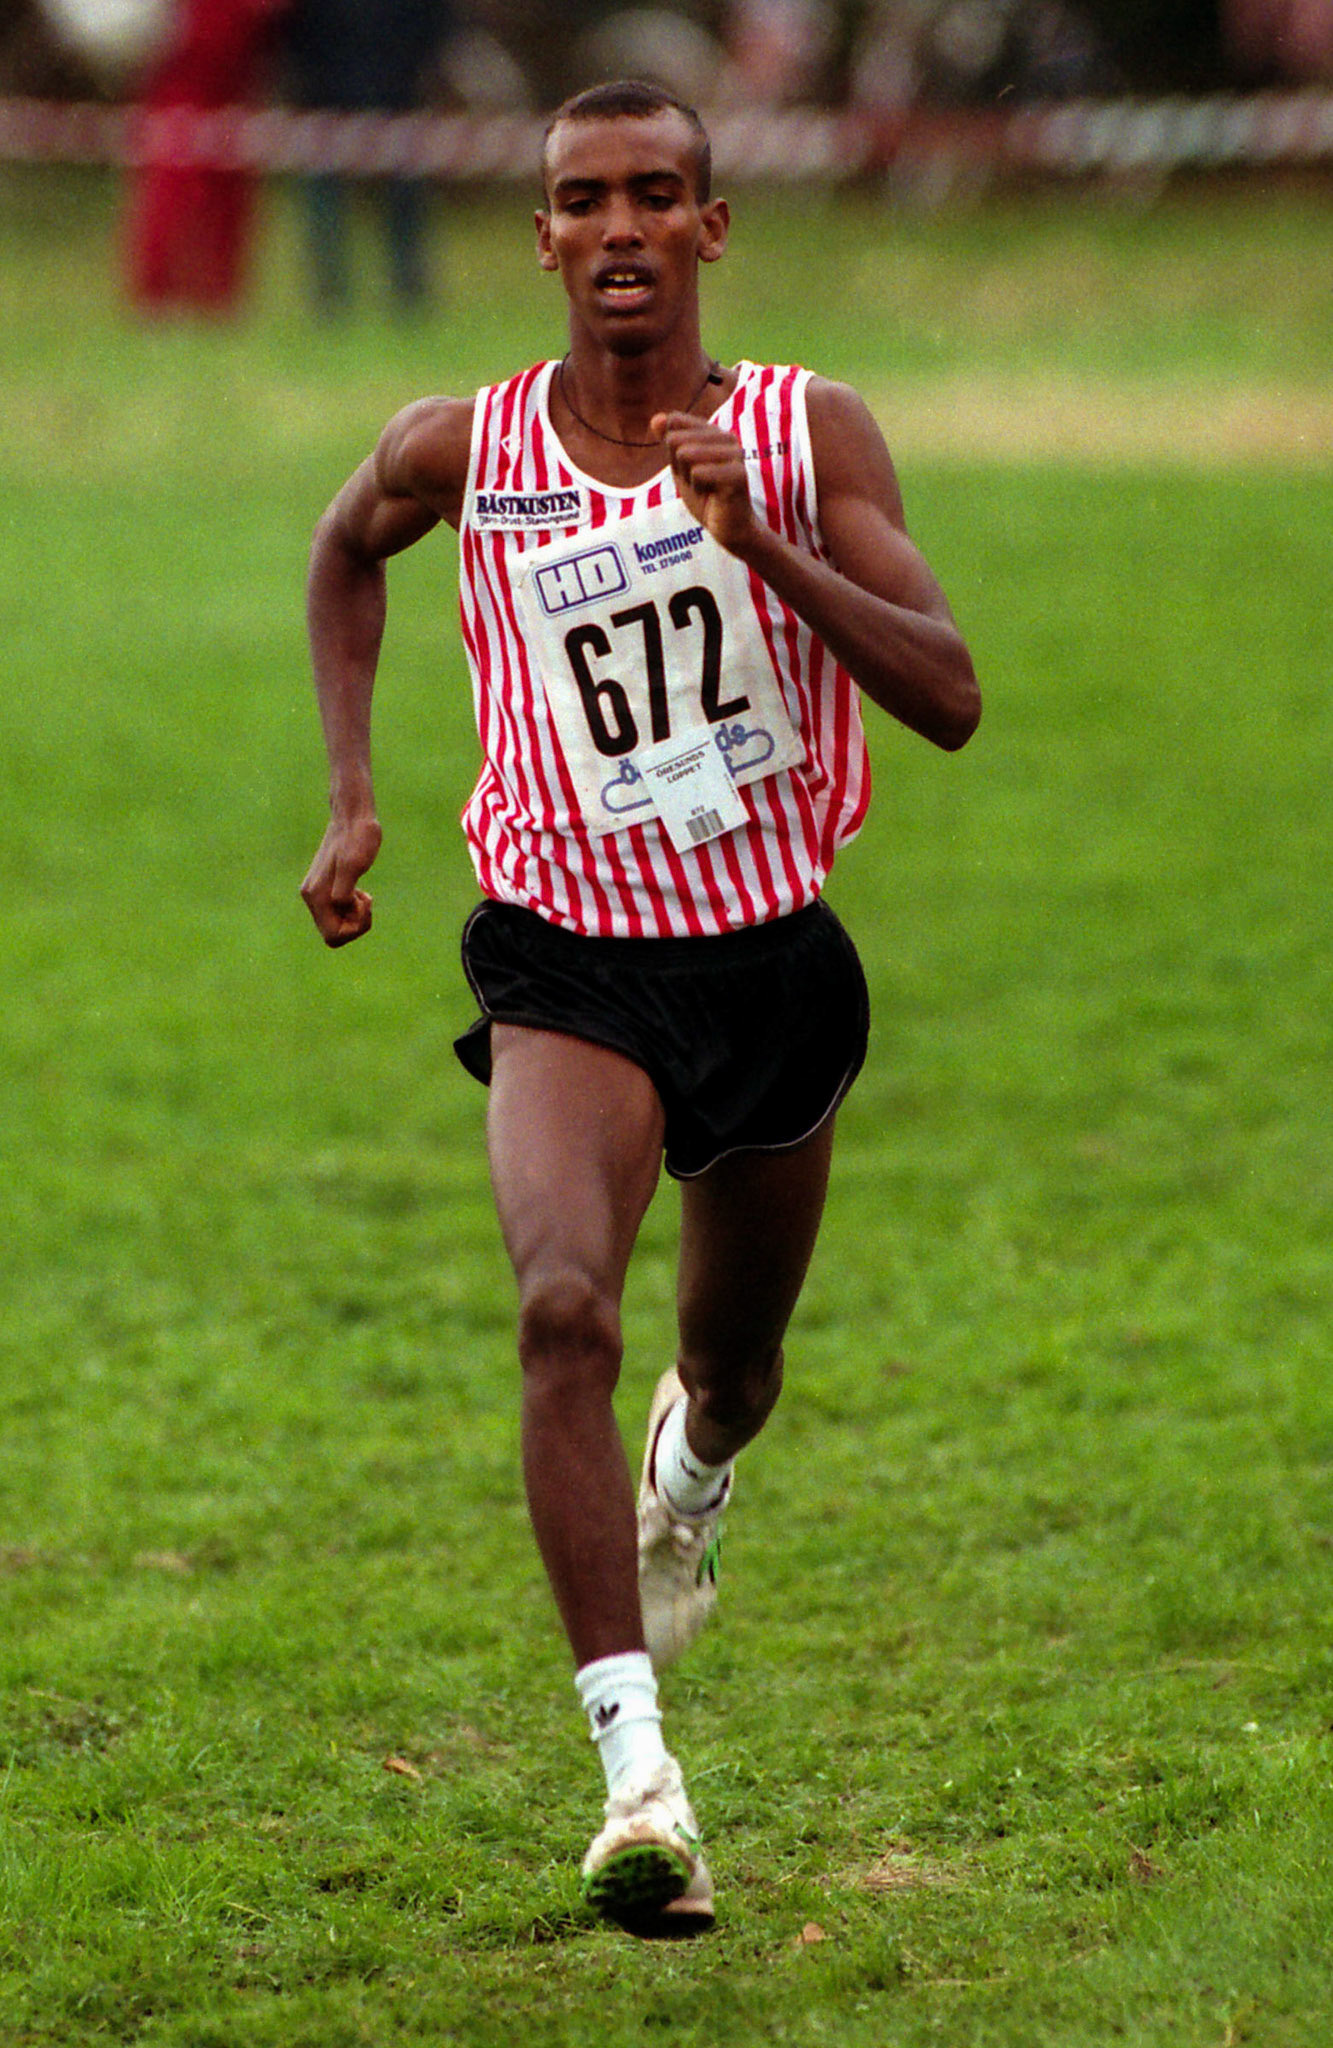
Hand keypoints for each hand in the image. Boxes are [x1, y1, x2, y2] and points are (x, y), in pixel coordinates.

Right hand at [300, 813, 381, 946]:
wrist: (352, 816)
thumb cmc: (358, 838)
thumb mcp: (354, 865)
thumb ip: (343, 891)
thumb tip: (338, 907)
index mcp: (316, 896)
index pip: (333, 936)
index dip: (354, 928)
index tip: (363, 903)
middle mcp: (311, 896)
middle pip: (334, 934)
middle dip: (355, 924)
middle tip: (365, 899)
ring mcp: (316, 892)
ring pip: (336, 924)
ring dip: (355, 916)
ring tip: (363, 894)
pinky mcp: (324, 887)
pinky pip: (338, 913)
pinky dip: (352, 908)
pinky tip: (359, 892)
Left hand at [652, 412, 755, 554]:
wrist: (727, 527)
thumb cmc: (705, 496)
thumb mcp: (680, 465)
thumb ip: (668, 439)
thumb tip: (656, 419)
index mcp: (715, 431)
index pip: (674, 423)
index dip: (672, 452)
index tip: (690, 469)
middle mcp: (727, 436)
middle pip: (675, 440)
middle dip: (679, 467)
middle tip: (699, 483)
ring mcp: (735, 453)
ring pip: (685, 454)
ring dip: (688, 478)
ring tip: (706, 488)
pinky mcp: (738, 473)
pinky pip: (698, 472)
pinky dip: (698, 489)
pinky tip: (713, 495)